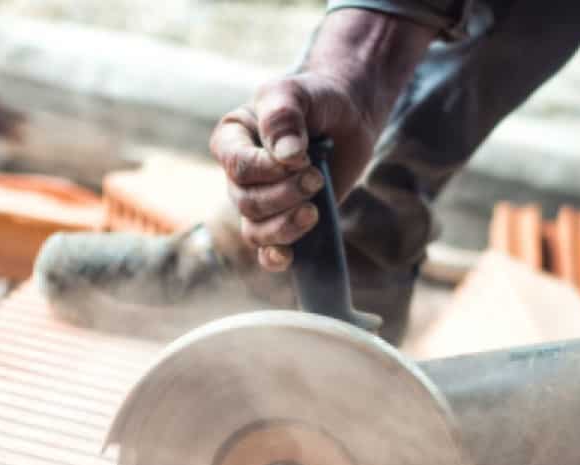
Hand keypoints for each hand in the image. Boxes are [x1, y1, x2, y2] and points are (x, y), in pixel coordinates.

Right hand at [208, 9, 432, 270]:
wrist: (348, 116)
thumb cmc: (317, 99)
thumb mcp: (297, 92)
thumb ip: (284, 116)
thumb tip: (287, 156)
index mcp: (232, 139)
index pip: (235, 165)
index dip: (267, 168)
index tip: (302, 156)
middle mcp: (240, 174)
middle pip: (246, 201)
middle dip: (284, 195)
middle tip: (317, 177)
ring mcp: (260, 201)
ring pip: (255, 230)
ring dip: (285, 226)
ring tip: (314, 211)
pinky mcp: (284, 221)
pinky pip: (266, 251)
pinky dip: (275, 257)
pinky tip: (288, 256)